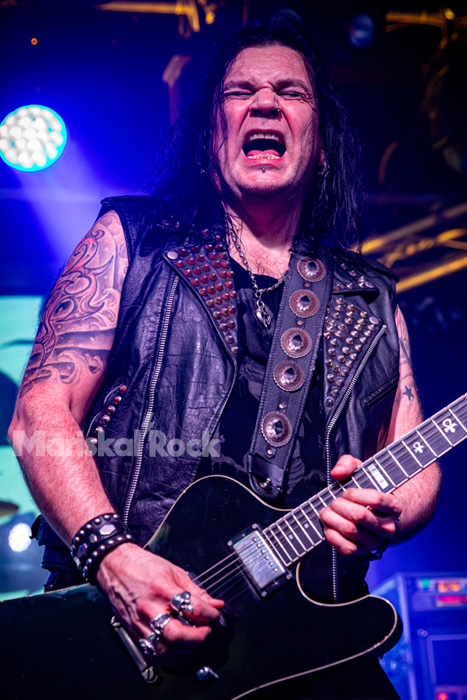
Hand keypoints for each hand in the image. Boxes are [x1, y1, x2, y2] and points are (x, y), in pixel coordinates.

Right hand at [96, 543, 223, 665]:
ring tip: (194, 641)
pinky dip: (169, 657)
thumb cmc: (142, 566)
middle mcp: (149, 608)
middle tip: (206, 631)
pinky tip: (179, 650)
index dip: (210, 613)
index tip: (215, 614)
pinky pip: (152, 653)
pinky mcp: (133, 632)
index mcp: (161, 589)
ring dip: (185, 650)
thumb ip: (196, 591)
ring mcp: (139, 622)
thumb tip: (215, 604)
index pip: (192, 607)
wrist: (115, 567)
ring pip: (164, 649)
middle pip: (176, 634)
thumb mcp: (174, 572)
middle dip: (197, 637)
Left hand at [319, 454, 401, 556]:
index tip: (347, 492)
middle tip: (334, 502)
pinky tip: (329, 526)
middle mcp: (387, 527)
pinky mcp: (361, 552)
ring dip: (331, 518)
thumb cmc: (366, 494)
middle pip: (359, 515)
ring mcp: (374, 541)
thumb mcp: (362, 472)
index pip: (376, 500)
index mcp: (393, 507)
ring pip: (349, 530)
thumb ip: (349, 464)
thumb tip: (337, 472)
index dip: (356, 494)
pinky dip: (331, 535)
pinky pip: (345, 547)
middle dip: (339, 505)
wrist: (374, 517)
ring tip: (326, 511)